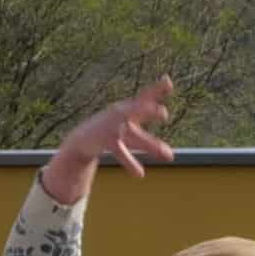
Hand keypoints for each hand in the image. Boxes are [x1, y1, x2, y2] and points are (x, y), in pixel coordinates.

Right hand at [44, 82, 178, 200]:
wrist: (83, 139)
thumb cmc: (113, 131)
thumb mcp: (132, 130)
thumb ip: (151, 142)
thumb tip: (171, 156)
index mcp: (129, 108)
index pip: (145, 96)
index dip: (157, 89)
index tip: (168, 81)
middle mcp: (121, 114)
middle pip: (137, 109)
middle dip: (149, 110)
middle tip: (164, 113)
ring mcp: (114, 126)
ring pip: (135, 136)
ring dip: (151, 144)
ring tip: (169, 155)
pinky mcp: (107, 141)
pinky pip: (120, 152)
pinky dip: (130, 163)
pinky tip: (140, 174)